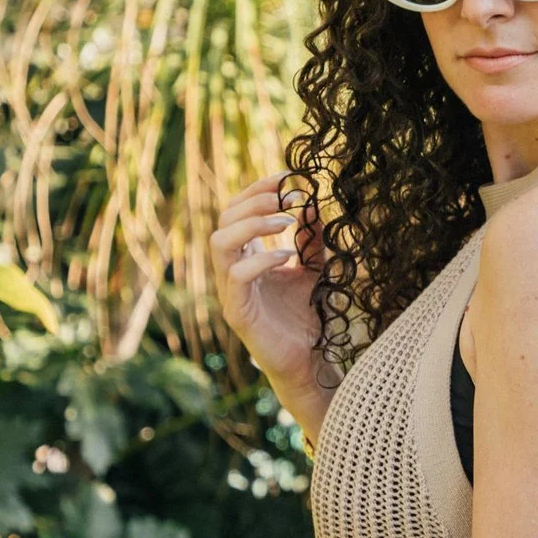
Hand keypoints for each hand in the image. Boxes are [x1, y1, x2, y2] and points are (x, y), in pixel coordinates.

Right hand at [211, 170, 341, 400]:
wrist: (309, 361)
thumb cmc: (308, 316)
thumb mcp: (316, 268)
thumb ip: (312, 240)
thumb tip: (313, 204)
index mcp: (247, 255)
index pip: (238, 210)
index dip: (258, 190)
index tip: (287, 176)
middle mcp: (233, 269)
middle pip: (225, 219)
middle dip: (256, 201)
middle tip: (290, 197)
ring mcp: (231, 291)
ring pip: (220, 242)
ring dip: (253, 224)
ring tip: (287, 222)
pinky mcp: (237, 312)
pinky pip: (237, 276)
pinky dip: (261, 259)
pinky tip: (287, 256)